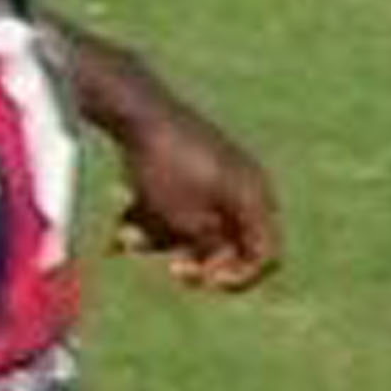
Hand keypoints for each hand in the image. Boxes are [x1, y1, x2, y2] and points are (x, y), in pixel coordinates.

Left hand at [107, 102, 279, 290]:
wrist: (135, 109)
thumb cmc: (163, 168)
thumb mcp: (186, 222)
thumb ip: (210, 248)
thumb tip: (219, 261)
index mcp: (254, 197)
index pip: (267, 255)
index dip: (240, 278)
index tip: (208, 281)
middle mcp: (244, 183)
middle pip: (231, 243)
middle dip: (197, 259)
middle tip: (173, 268)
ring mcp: (218, 172)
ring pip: (197, 226)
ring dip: (163, 240)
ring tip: (125, 236)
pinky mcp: (190, 164)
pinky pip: (180, 205)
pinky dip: (155, 217)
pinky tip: (124, 218)